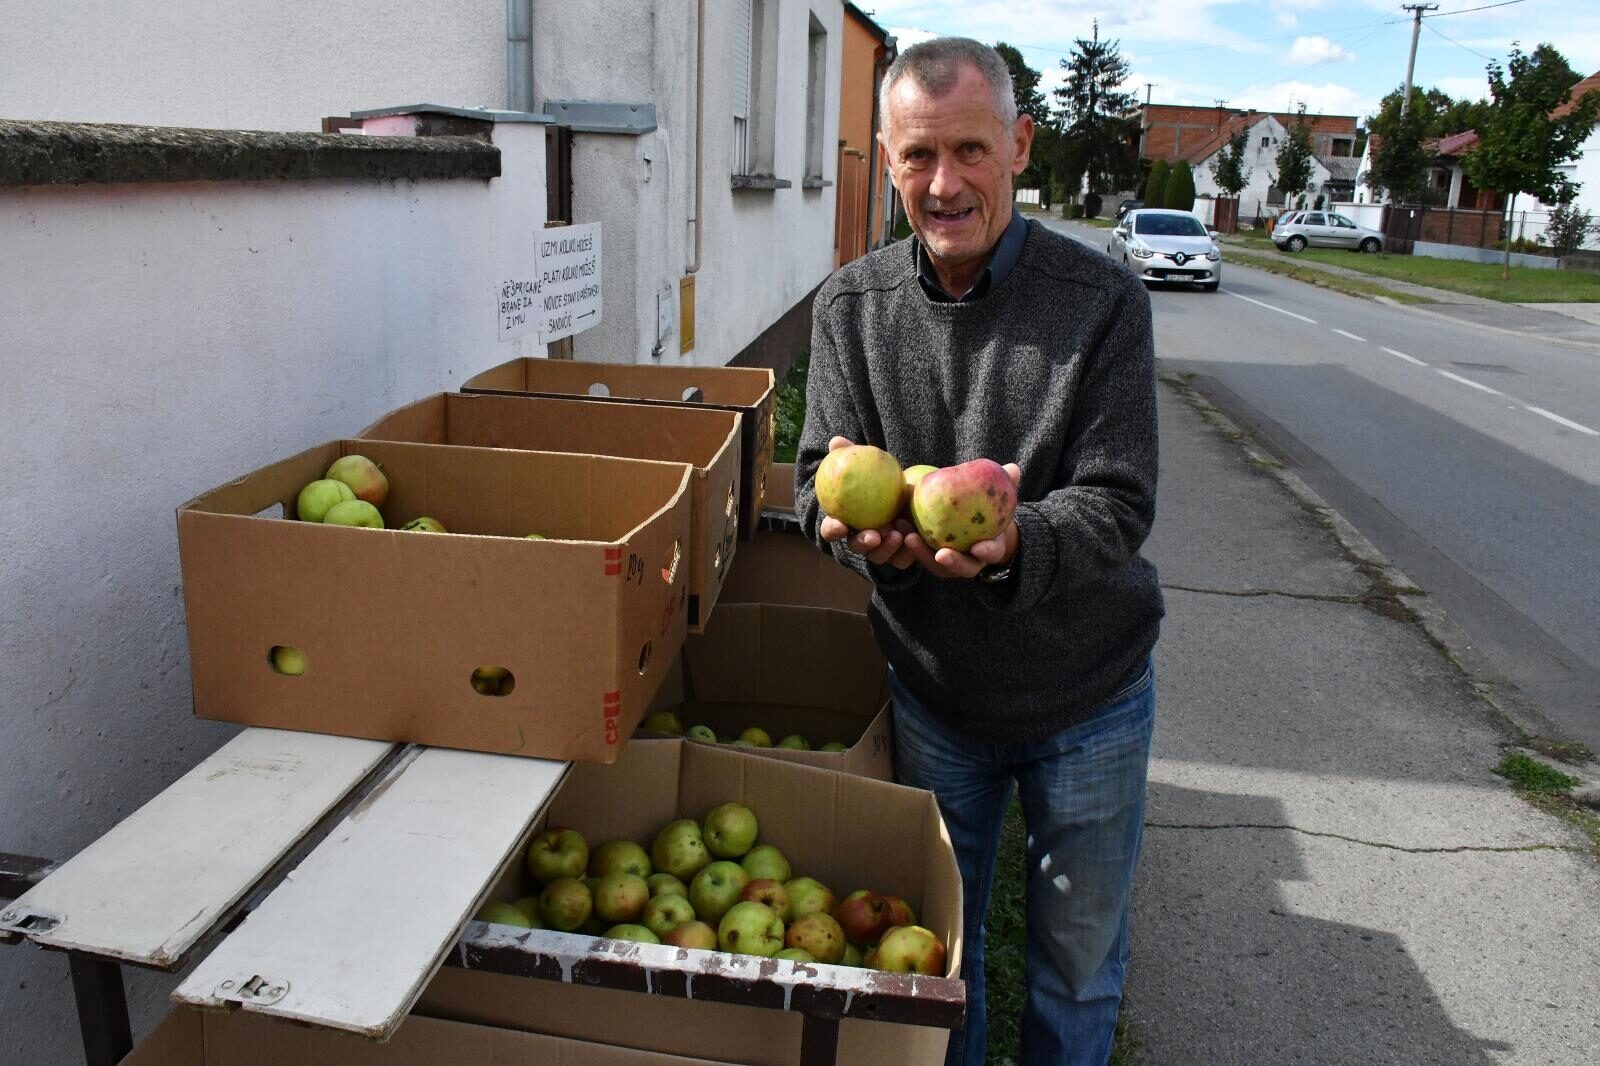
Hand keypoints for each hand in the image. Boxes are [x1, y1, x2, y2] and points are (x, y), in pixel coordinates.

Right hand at [817, 436, 917, 569]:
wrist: (902, 491)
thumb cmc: (875, 476)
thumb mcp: (866, 464)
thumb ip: (850, 454)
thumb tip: (836, 441)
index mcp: (844, 522)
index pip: (831, 529)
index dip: (832, 529)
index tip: (839, 524)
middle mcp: (859, 539)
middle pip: (856, 547)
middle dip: (863, 544)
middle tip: (874, 535)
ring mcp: (880, 549)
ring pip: (879, 556)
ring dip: (887, 549)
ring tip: (898, 535)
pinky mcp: (900, 553)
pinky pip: (902, 559)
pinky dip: (908, 552)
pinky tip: (914, 539)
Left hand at [901, 463, 1021, 579]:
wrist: (976, 526)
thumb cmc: (990, 510)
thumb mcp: (1000, 498)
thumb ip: (1008, 485)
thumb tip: (1013, 468)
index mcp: (990, 548)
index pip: (991, 553)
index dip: (987, 551)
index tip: (979, 548)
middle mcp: (971, 561)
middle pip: (962, 568)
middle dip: (952, 563)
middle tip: (941, 554)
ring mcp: (950, 563)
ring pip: (936, 565)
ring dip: (921, 554)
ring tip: (909, 538)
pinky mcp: (930, 556)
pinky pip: (919, 554)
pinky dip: (908, 544)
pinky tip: (898, 526)